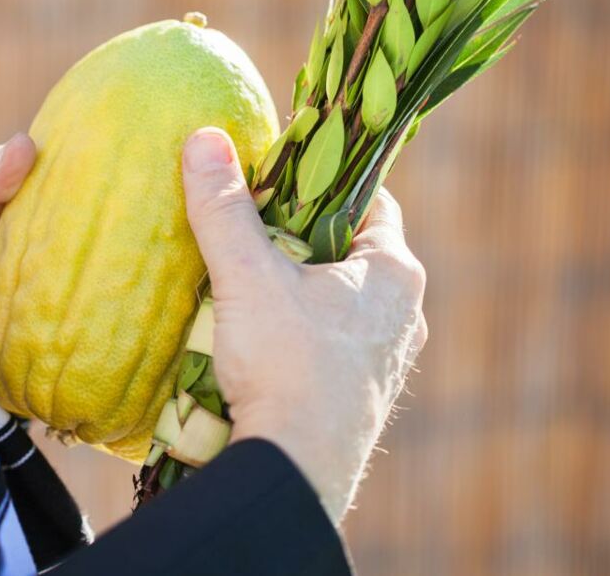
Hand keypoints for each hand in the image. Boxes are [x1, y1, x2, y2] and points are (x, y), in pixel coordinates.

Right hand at [181, 127, 427, 524]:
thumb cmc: (286, 366)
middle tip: (251, 231)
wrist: (294, 472)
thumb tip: (203, 138)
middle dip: (303, 239)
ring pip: (343, 302)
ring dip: (301, 291)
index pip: (368, 201)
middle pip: (351, 252)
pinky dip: (302, 334)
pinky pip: (334, 345)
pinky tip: (263, 342)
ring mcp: (387, 361)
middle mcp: (406, 315)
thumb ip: (225, 210)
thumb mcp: (248, 278)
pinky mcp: (362, 398)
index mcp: (395, 272)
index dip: (322, 185)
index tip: (279, 181)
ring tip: (249, 286)